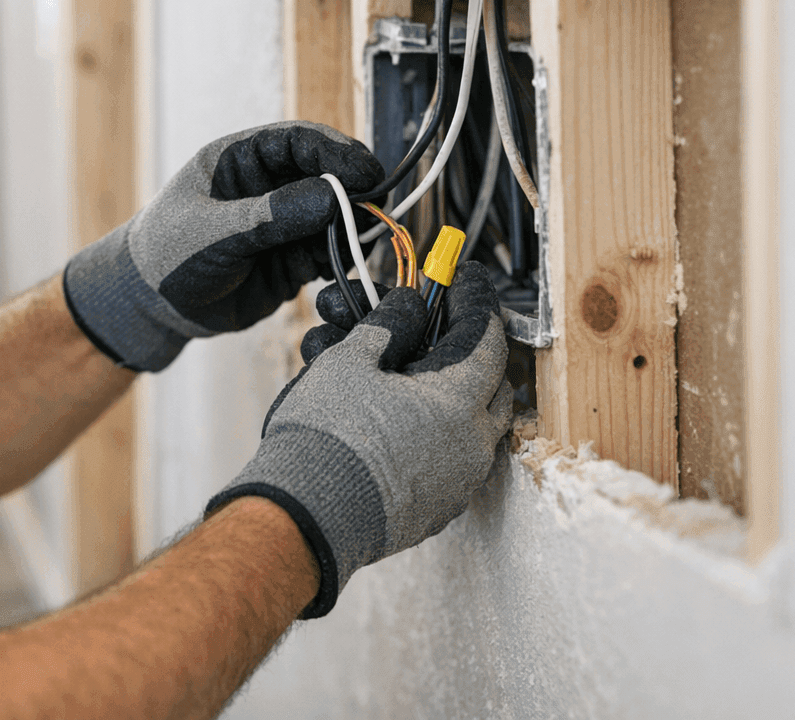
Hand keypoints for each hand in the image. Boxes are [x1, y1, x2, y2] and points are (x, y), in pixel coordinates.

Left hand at [62, 121, 382, 371]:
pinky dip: (344, 255)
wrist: (151, 308)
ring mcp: (283, 223)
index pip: (299, 141)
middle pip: (326, 175)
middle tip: (375, 203)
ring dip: (353, 224)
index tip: (363, 171)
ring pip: (334, 215)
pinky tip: (346, 263)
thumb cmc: (165, 256)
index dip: (336, 152)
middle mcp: (268, 186)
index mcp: (241, 159)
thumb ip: (269, 216)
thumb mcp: (212, 233)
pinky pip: (329, 251)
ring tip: (363, 238)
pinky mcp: (292, 260)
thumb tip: (332, 197)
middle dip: (353, 188)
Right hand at [207, 261, 511, 616]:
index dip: (475, 300)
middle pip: (491, 384)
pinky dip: (432, 432)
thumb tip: (408, 305)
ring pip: (470, 425)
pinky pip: (448, 460)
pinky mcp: (433, 510)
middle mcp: (471, 446)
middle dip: (470, 351)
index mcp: (459, 402)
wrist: (303, 516)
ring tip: (404, 376)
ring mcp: (456, 484)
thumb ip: (387, 326)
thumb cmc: (326, 436)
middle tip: (439, 329)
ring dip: (448, 395)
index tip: (464, 277)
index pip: (487, 336)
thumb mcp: (350, 361)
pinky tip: (394, 420)